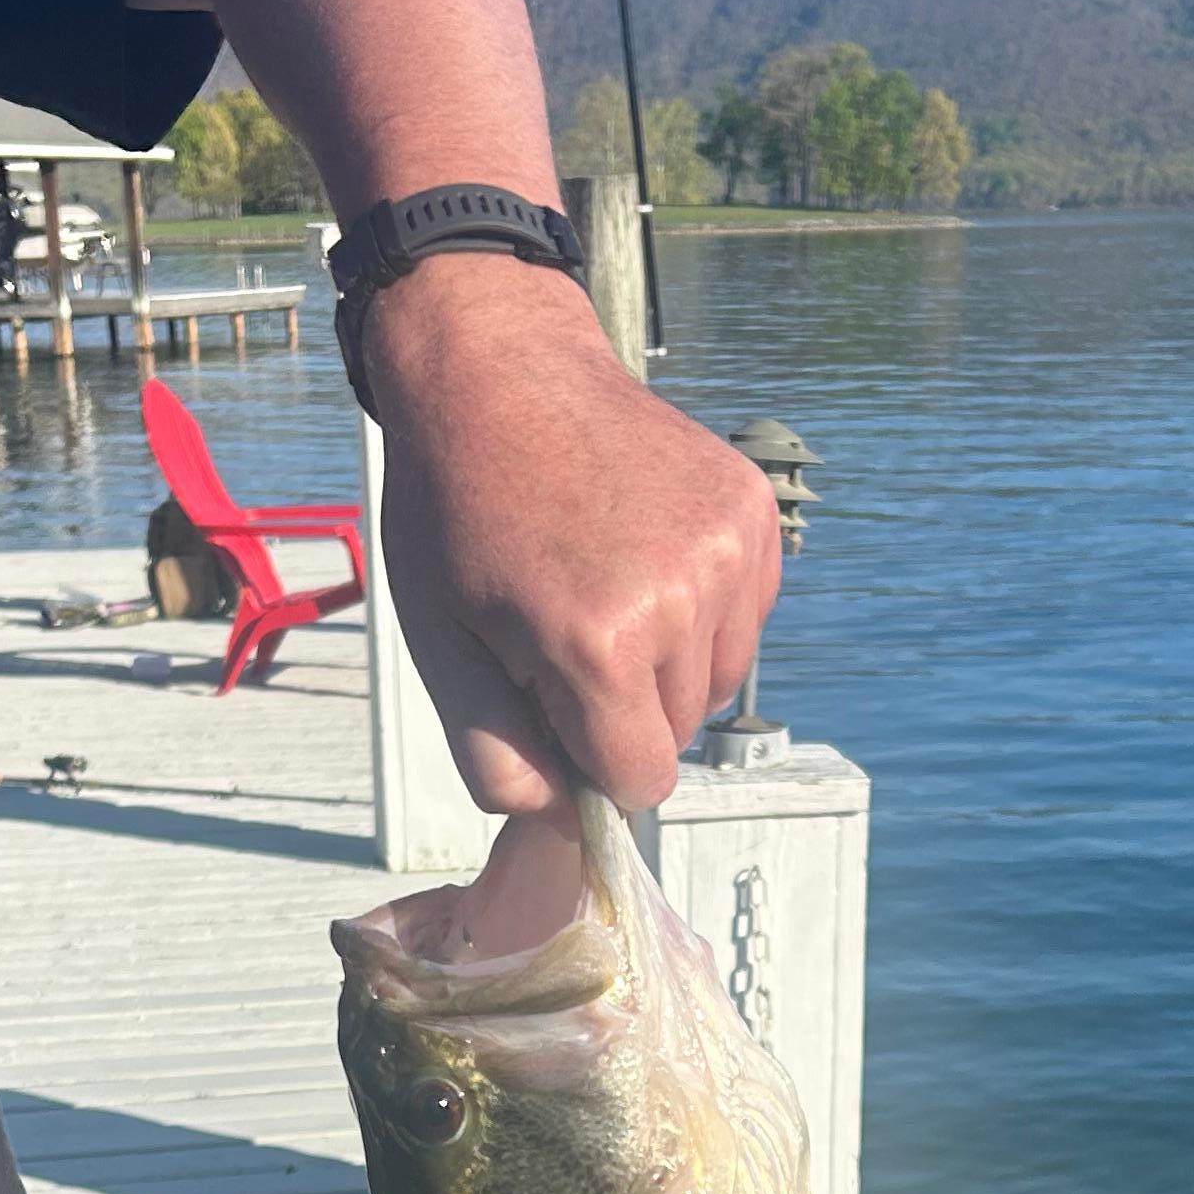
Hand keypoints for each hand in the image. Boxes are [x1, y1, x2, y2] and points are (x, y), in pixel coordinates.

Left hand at [361, 259, 782, 814]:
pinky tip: (641, 558)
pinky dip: (700, 613)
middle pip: (678, 734)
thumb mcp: (442, 647)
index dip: (591, 764)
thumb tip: (563, 821)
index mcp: (597, 643)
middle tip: (560, 630)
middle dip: (621, 710)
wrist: (496, 372)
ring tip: (602, 590)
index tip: (552, 712)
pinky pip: (743, 619)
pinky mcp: (751, 514)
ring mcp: (725, 550)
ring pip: (717, 682)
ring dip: (665, 665)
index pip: (641, 782)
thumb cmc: (455, 514)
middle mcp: (679, 598)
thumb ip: (496, 756)